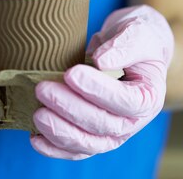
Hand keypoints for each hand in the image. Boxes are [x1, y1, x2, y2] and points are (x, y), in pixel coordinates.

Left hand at [31, 5, 173, 159]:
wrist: (130, 50)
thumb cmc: (137, 40)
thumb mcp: (139, 32)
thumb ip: (126, 45)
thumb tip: (102, 61)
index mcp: (147, 98)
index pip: (124, 101)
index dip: (97, 90)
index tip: (71, 73)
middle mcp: (131, 122)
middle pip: (102, 125)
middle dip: (69, 108)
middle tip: (43, 89)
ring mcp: (111, 134)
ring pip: (87, 143)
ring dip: (59, 131)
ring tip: (37, 114)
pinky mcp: (92, 137)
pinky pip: (74, 150)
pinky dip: (54, 149)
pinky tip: (35, 139)